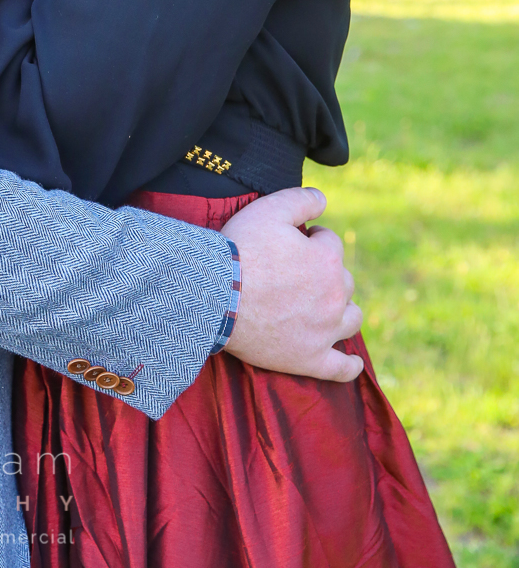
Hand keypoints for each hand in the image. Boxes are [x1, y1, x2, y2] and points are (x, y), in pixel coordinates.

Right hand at [222, 187, 363, 381]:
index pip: (330, 242)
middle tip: (298, 273)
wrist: (215, 294)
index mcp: (327, 258)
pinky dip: (350, 366)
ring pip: (351, 319)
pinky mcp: (310, 359)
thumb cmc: (241, 250)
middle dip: (327, 273)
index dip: (313, 238)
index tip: (295, 242)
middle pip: (343, 280)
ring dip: (343, 310)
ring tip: (325, 307)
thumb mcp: (269, 209)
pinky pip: (341, 368)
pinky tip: (353, 362)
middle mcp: (335, 295)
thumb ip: (302, 199)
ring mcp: (325, 330)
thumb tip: (323, 199)